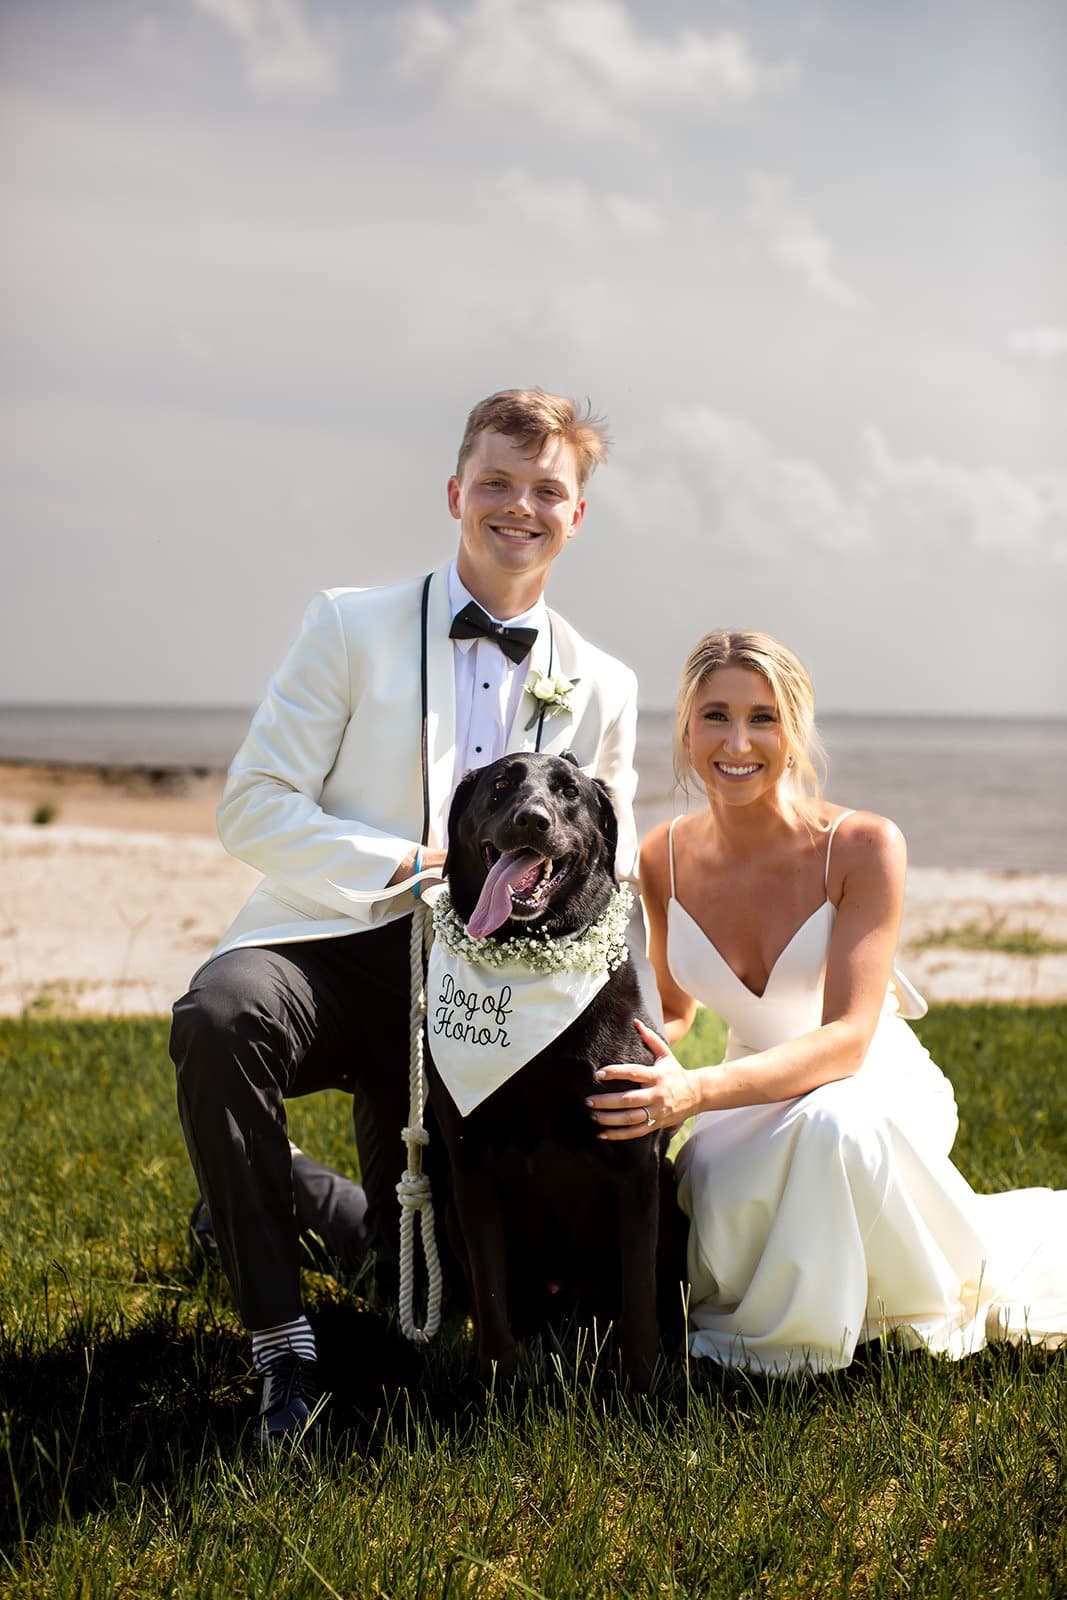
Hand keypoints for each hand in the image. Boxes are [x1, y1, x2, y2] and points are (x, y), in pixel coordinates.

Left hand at [586, 1018, 699, 1140]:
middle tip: (589, 1101)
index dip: (616, 1072)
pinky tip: (603, 1134)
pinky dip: (618, 1135)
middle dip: (607, 1101)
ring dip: (610, 1119)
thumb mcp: (666, 1055)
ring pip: (630, 1118)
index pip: (634, 1073)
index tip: (599, 1074)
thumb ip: (650, 1038)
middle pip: (629, 1100)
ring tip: (594, 1115)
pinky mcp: (656, 1124)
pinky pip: (635, 1132)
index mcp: (656, 1076)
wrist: (697, 1095)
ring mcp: (657, 1111)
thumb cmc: (676, 1073)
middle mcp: (656, 1094)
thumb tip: (635, 1021)